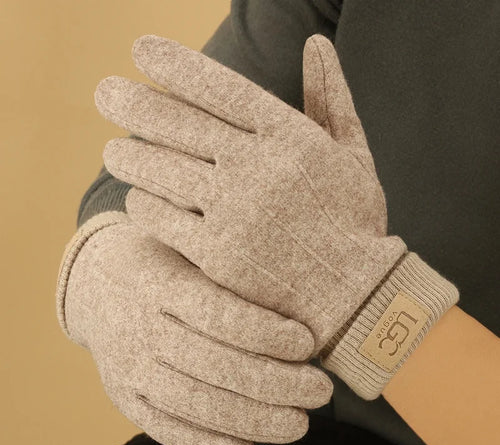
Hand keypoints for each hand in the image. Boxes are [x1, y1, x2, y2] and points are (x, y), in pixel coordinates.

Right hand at [56, 212, 332, 444]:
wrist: (96, 285)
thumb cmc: (160, 261)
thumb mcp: (184, 247)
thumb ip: (224, 265)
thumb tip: (290, 282)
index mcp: (160, 284)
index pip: (217, 313)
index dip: (265, 332)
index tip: (307, 343)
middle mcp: (142, 329)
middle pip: (214, 364)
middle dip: (274, 383)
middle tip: (320, 390)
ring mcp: (130, 368)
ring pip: (196, 403)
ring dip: (253, 420)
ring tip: (299, 423)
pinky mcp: (125, 398)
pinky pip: (167, 430)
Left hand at [95, 35, 457, 399]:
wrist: (354, 293)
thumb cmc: (353, 221)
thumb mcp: (354, 154)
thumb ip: (331, 97)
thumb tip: (317, 42)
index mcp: (291, 137)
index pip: (220, 87)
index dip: (174, 64)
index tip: (140, 49)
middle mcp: (258, 168)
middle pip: (177, 124)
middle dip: (132, 103)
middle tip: (105, 93)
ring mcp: (234, 213)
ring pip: (160, 170)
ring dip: (128, 155)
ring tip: (113, 151)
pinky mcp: (217, 255)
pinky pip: (161, 218)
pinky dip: (143, 204)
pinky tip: (140, 199)